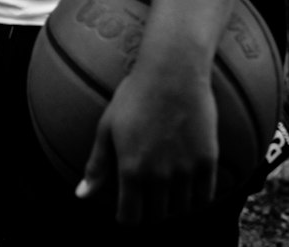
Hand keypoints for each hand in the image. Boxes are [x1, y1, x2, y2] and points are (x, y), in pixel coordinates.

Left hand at [77, 59, 218, 224]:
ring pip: (181, 210)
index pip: (131, 218)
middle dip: (150, 210)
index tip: (129, 207)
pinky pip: (204, 198)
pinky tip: (188, 183)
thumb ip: (97, 165)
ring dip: (173, 204)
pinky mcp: (208, 163)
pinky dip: (196, 197)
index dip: (128, 216)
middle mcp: (159, 177)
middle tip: (149, 194)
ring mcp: (186, 171)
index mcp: (131, 170)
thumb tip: (81, 196)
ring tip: (168, 186)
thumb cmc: (135, 94)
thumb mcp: (107, 126)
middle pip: (157, 217)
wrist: (173, 70)